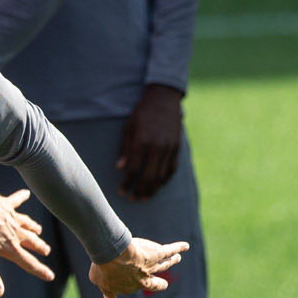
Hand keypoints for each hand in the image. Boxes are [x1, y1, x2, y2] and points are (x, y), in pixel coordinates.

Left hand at [0, 182, 51, 297]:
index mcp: (10, 247)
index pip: (29, 263)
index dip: (40, 271)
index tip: (50, 276)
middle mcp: (16, 233)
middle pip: (32, 242)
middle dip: (40, 248)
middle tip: (46, 251)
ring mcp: (12, 218)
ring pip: (28, 224)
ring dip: (34, 228)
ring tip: (38, 230)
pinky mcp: (5, 205)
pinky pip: (16, 201)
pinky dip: (21, 198)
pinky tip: (26, 193)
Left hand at [89, 237, 187, 297]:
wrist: (113, 256)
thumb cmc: (104, 267)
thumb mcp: (97, 279)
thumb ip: (104, 288)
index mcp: (129, 286)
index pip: (132, 287)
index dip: (131, 286)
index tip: (131, 286)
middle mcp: (142, 279)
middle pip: (153, 283)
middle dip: (159, 283)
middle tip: (164, 285)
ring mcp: (150, 266)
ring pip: (164, 265)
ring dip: (171, 262)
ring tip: (177, 259)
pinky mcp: (156, 254)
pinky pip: (169, 250)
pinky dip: (178, 248)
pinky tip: (185, 246)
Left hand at [117, 84, 184, 201]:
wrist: (164, 99)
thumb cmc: (142, 112)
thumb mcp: (129, 127)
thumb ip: (126, 148)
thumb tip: (120, 168)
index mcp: (142, 141)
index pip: (134, 169)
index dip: (127, 183)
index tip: (122, 191)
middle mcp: (157, 146)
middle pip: (149, 176)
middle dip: (140, 190)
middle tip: (132, 199)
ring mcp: (169, 148)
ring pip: (162, 176)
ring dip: (153, 189)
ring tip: (144, 197)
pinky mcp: (177, 148)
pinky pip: (172, 169)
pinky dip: (165, 180)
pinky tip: (157, 185)